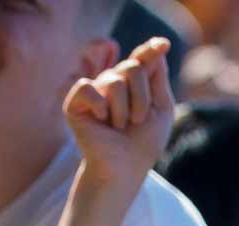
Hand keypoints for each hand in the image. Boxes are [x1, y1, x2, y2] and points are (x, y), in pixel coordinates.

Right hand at [65, 37, 174, 191]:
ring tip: (119, 126)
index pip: (141, 60)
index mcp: (132, 84)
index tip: (163, 44)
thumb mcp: (161, 109)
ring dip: (124, 109)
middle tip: (137, 120)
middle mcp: (111, 83)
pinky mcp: (75, 102)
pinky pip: (89, 88)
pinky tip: (102, 122)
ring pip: (114, 80)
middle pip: (132, 67)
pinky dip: (101, 107)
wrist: (124, 168)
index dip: (150, 50)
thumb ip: (158, 78)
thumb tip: (156, 48)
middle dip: (142, 96)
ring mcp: (93, 91)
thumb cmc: (143, 143)